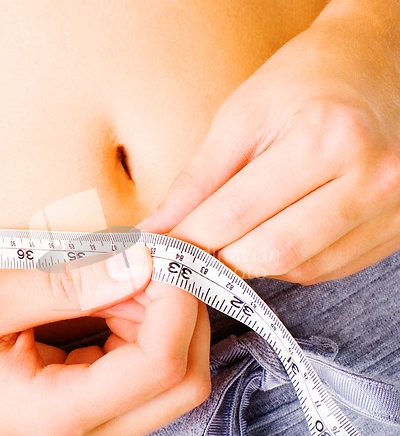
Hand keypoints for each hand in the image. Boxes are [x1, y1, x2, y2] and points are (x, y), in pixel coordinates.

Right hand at [0, 244, 209, 435]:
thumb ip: (70, 283)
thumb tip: (141, 264)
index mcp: (60, 414)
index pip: (163, 366)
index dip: (177, 305)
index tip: (161, 257)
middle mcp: (90, 432)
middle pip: (185, 378)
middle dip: (181, 312)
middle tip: (147, 264)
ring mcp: (98, 423)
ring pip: (176, 371)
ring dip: (164, 315)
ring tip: (123, 277)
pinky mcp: (98, 406)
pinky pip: (151, 367)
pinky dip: (148, 324)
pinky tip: (117, 296)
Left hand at [141, 0, 399, 283]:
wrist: (372, 69)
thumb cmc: (301, 84)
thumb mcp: (241, 118)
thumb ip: (197, 181)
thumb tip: (157, 229)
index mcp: (326, 140)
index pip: (239, 214)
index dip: (191, 238)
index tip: (163, 247)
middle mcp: (371, 180)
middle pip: (272, 253)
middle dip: (222, 258)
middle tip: (198, 246)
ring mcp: (391, 210)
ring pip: (299, 269)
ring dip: (256, 261)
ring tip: (241, 230)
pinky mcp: (396, 230)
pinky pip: (325, 269)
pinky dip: (288, 262)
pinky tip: (278, 231)